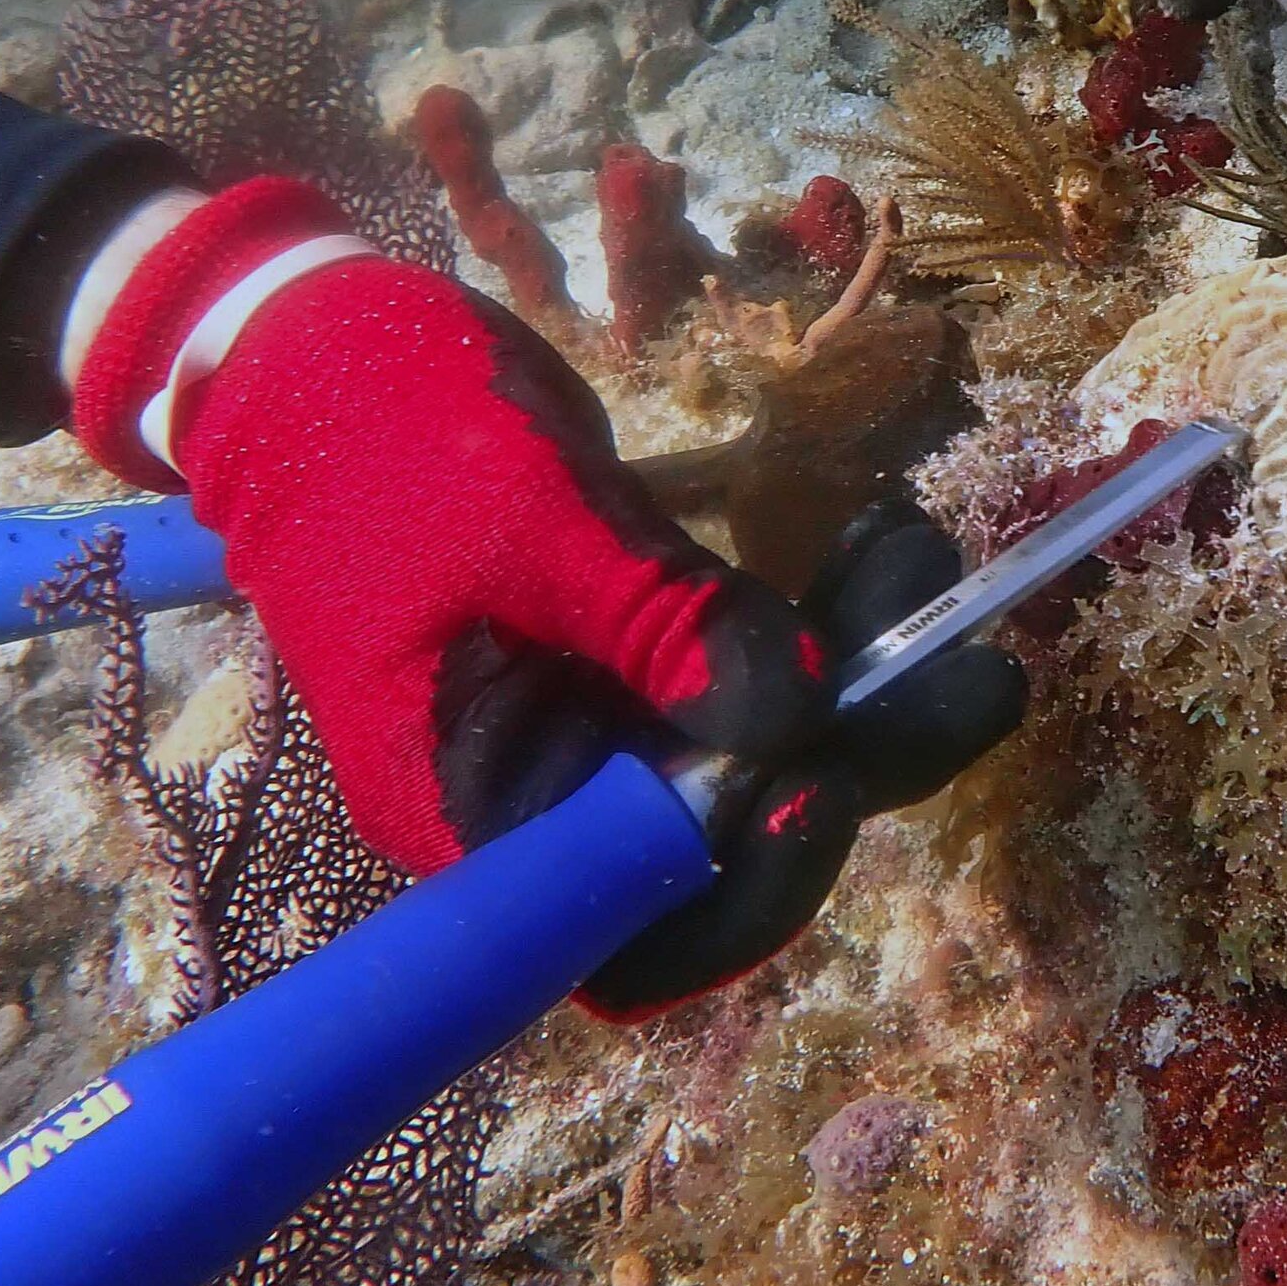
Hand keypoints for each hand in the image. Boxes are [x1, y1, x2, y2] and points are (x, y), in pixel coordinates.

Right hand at [68, 181, 1023, 1013]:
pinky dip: (818, 623)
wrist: (319, 345)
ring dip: (860, 682)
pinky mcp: (629, 650)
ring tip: (940, 578)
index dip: (737, 894)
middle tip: (968, 677)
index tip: (821, 790)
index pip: (621, 940)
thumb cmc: (381, 437)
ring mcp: (590, 724)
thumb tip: (793, 715)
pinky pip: (741, 670)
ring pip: (752, 753)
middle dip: (849, 763)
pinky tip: (891, 551)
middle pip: (719, 849)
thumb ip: (658, 624)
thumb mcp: (529, 526)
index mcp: (472, 813)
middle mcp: (541, 797)